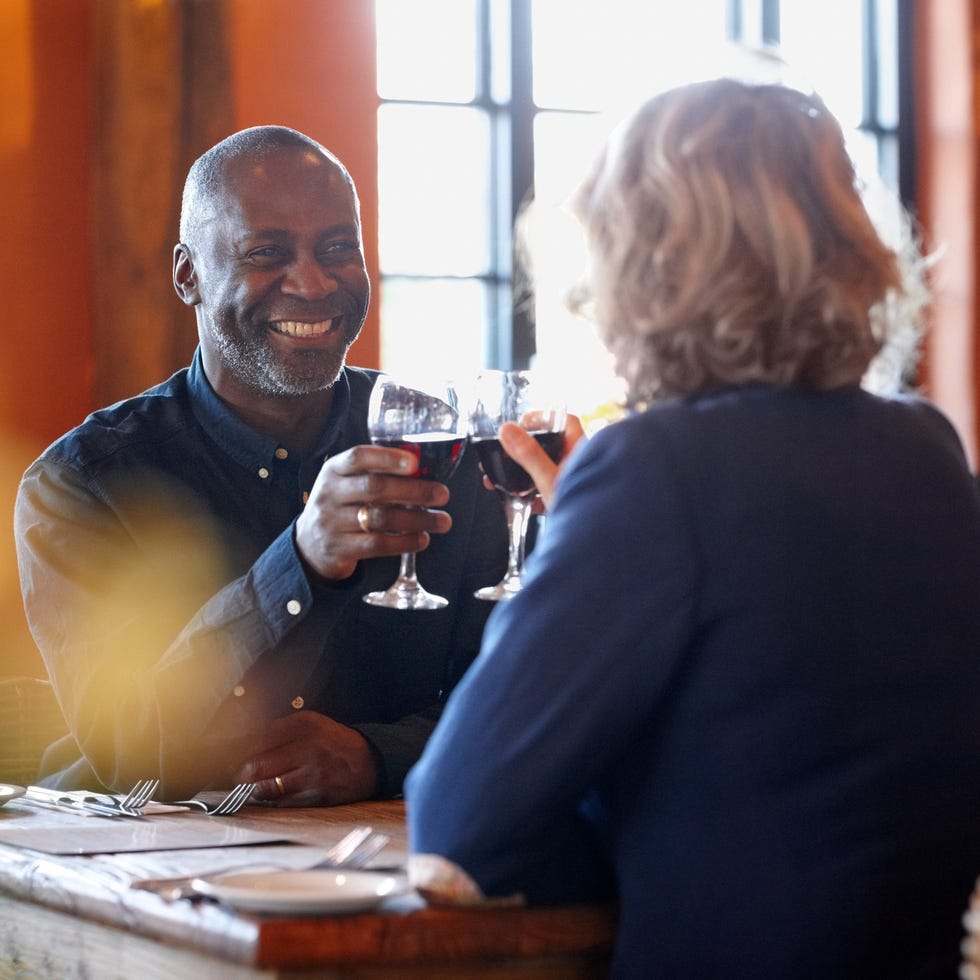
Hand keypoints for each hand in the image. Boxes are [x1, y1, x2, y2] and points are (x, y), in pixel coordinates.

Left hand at [233, 711, 378, 805]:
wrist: (370, 762)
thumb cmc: (335, 742)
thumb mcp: (312, 723)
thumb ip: (281, 728)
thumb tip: (248, 740)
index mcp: (305, 727)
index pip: (258, 739)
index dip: (239, 750)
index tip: (229, 755)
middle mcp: (308, 749)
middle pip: (257, 767)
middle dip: (242, 773)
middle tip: (239, 775)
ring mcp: (313, 776)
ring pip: (267, 789)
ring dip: (256, 789)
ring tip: (255, 786)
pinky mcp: (316, 797)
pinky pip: (283, 803)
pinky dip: (275, 800)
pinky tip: (277, 794)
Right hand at [295, 444, 452, 580]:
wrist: (308, 546)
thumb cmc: (341, 506)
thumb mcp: (347, 483)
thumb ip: (376, 474)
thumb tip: (424, 469)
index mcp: (334, 470)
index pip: (358, 457)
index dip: (387, 458)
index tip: (415, 462)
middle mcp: (330, 494)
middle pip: (375, 488)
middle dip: (414, 491)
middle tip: (443, 494)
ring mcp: (332, 523)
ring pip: (381, 519)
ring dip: (417, 520)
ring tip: (442, 521)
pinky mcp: (339, 549)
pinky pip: (377, 545)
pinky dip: (405, 542)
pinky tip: (422, 539)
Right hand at [490, 414, 584, 510]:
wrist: (598, 544)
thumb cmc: (584, 512)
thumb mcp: (549, 480)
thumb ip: (529, 455)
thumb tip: (508, 430)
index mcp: (580, 452)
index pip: (564, 422)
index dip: (542, 419)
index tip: (521, 425)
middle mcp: (580, 465)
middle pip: (550, 447)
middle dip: (522, 452)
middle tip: (503, 455)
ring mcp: (576, 483)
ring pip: (545, 470)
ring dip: (522, 475)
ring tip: (498, 481)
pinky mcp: (571, 501)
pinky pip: (549, 491)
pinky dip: (534, 495)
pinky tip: (526, 505)